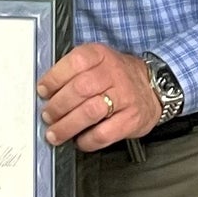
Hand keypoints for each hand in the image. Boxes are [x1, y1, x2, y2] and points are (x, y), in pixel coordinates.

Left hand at [36, 42, 161, 151]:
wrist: (154, 88)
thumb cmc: (117, 77)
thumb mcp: (98, 62)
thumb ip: (74, 72)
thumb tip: (45, 93)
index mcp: (101, 55)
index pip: (75, 62)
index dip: (54, 78)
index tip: (42, 91)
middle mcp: (114, 74)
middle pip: (80, 89)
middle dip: (57, 106)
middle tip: (47, 116)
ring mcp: (125, 97)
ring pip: (90, 112)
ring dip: (67, 126)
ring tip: (55, 133)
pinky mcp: (132, 119)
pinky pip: (104, 133)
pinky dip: (87, 140)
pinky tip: (79, 141)